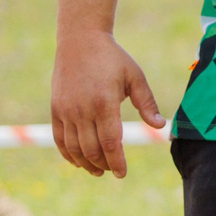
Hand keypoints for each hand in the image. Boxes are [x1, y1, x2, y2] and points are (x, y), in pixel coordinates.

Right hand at [49, 28, 163, 177]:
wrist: (80, 40)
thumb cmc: (113, 59)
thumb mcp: (135, 77)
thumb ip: (147, 103)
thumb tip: (159, 126)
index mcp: (104, 102)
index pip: (110, 142)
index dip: (116, 161)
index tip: (122, 174)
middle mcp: (82, 109)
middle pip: (91, 149)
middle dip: (103, 164)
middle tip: (113, 171)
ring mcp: (65, 110)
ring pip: (74, 147)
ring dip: (86, 163)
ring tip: (97, 170)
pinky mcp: (56, 109)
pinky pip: (59, 138)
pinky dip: (68, 154)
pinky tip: (78, 161)